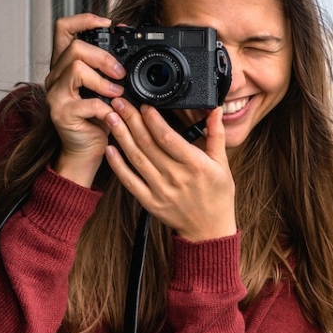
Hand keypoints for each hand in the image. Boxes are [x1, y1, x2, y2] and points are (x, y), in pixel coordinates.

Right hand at [42, 13, 126, 186]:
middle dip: (103, 57)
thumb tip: (130, 46)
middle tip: (120, 73)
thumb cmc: (97, 119)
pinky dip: (105, 108)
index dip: (84, 19)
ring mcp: (55, 95)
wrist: (86, 151)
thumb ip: (111, 69)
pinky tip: (112, 114)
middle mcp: (55, 77)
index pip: (63, 28)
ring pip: (76, 69)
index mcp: (65, 65)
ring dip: (103, 81)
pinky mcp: (61, 114)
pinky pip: (85, 102)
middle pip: (74, 48)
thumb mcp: (106, 89)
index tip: (107, 22)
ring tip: (118, 95)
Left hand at [102, 100, 236, 241]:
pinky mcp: (150, 202)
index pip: (168, 138)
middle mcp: (176, 177)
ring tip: (111, 117)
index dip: (153, 120)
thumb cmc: (217, 196)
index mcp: (195, 165)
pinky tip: (110, 149)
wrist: (209, 230)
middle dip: (132, 120)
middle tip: (120, 102)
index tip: (144, 105)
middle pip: (148, 144)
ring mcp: (161, 191)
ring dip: (122, 136)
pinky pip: (130, 181)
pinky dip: (118, 165)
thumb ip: (216, 135)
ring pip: (137, 158)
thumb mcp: (222, 164)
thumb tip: (215, 110)